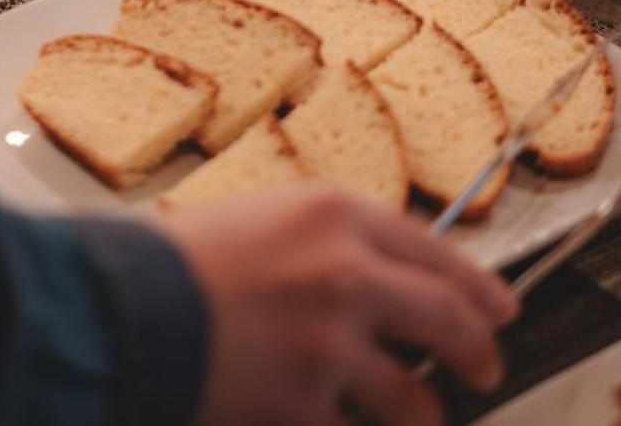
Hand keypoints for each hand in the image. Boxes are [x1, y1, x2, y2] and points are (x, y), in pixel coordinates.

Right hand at [153, 187, 516, 425]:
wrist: (121, 305)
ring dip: (426, 414)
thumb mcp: (261, 219)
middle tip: (485, 368)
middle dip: (478, 351)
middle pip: (447, 318)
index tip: (499, 307)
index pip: (435, 252)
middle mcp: (346, 274)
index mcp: (335, 216)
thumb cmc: (173, 260)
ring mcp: (330, 344)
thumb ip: (324, 243)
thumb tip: (378, 283)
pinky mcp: (306, 404)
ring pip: (413, 396)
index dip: (477, 286)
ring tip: (427, 420)